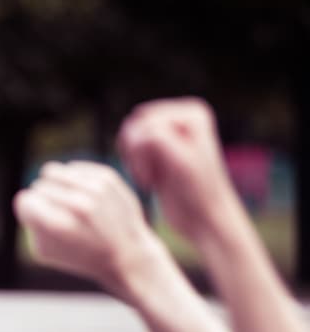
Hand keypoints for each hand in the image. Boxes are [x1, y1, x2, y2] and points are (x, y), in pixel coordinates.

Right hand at [14, 161, 161, 294]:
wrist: (127, 255)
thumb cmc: (80, 256)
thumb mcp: (45, 250)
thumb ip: (30, 222)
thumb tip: (27, 197)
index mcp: (59, 225)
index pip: (24, 201)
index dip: (28, 212)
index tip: (40, 222)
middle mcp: (77, 204)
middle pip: (38, 186)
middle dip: (42, 200)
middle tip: (58, 217)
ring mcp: (94, 189)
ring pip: (52, 171)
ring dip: (54, 186)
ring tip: (65, 202)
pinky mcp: (106, 177)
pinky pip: (72, 167)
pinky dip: (71, 180)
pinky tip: (80, 195)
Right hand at [117, 97, 237, 241]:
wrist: (204, 218)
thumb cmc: (197, 193)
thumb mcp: (180, 162)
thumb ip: (157, 138)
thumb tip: (132, 127)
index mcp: (192, 112)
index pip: (145, 123)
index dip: (143, 151)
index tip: (157, 176)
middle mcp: (182, 115)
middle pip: (134, 125)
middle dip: (136, 154)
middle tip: (149, 178)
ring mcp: (170, 129)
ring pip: (128, 137)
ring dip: (133, 161)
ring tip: (148, 180)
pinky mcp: (159, 146)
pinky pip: (128, 147)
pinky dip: (133, 165)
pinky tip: (148, 181)